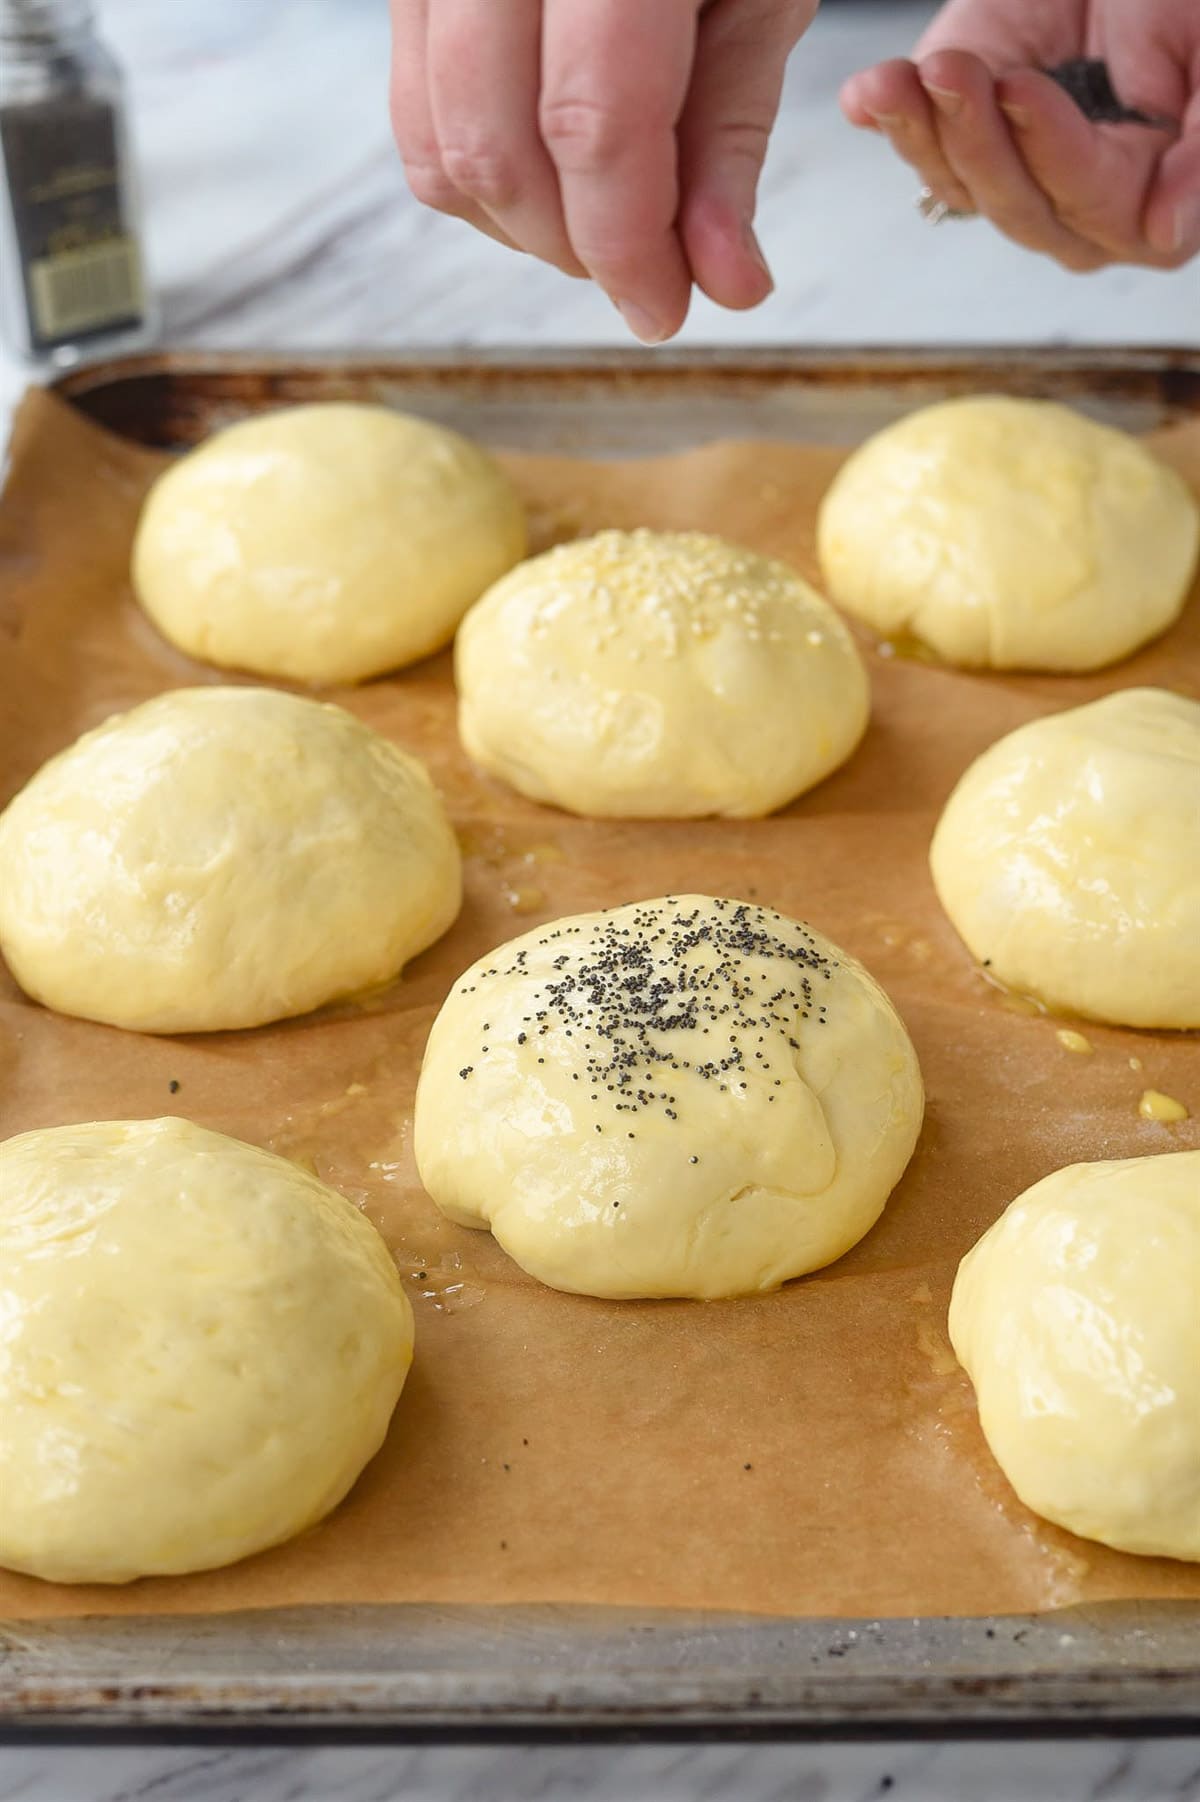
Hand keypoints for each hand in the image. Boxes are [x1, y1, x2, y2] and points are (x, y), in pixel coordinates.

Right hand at [389, 0, 816, 341]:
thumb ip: (730, 141)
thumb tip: (724, 284)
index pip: (593, 122)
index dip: (628, 244)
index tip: (667, 310)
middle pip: (497, 148)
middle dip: (573, 248)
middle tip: (643, 272)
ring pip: (439, 146)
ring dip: (521, 226)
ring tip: (603, 219)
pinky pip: (414, 112)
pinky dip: (479, 177)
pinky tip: (550, 174)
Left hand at [840, 0, 1199, 270]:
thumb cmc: (1181, 16)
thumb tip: (1165, 234)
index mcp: (1142, 204)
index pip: (1090, 200)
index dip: (1054, 150)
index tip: (1022, 88)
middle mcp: (1068, 212)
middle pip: (1015, 202)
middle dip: (983, 134)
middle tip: (959, 71)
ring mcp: (1004, 178)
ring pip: (959, 181)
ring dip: (932, 124)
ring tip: (931, 68)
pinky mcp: (951, 139)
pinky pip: (914, 143)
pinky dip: (888, 113)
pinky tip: (872, 92)